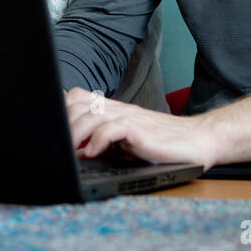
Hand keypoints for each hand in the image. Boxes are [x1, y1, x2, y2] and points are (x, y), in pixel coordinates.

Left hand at [62, 87, 216, 168]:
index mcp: (113, 110)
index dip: (61, 110)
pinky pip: (111, 129)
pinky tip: (92, 154)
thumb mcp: (125, 142)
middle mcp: (118, 109)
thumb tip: (75, 152)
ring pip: (91, 115)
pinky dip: (97, 141)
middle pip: (78, 104)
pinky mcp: (140, 129)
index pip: (78, 97)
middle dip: (63, 125)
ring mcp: (129, 116)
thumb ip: (102, 142)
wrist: (198, 141)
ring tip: (70, 152)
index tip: (53, 131)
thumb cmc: (162, 144)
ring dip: (75, 134)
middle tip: (60, 146)